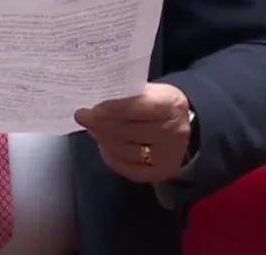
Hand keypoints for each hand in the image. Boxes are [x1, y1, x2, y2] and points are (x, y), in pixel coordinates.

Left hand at [74, 83, 191, 183]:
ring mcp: (169, 156)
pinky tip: (104, 145)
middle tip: (83, 118)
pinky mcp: (161, 173)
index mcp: (171, 104)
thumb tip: (94, 101)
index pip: (135, 107)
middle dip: (100, 125)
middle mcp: (174, 132)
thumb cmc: (159, 103)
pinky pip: (128, 169)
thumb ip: (126, 95)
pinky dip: (112, 157)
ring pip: (125, 151)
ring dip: (103, 139)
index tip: (88, 110)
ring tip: (93, 129)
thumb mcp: (150, 90)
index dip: (109, 109)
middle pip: (127, 131)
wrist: (182, 125)